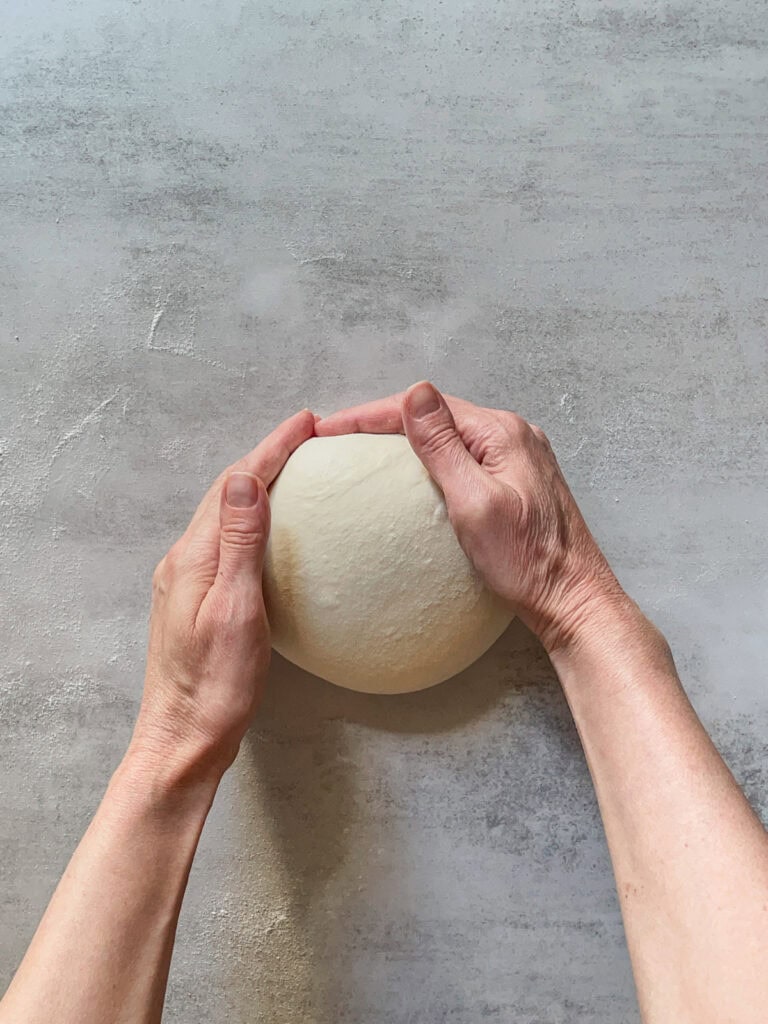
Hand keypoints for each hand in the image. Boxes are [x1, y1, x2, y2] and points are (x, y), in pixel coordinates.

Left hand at [131, 409, 314, 779]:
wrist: (183, 738)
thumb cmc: (215, 686)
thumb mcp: (235, 611)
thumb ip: (239, 543)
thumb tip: (245, 479)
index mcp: (193, 557)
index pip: (236, 485)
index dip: (272, 449)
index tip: (306, 423)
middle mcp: (184, 560)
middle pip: (226, 492)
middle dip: (266, 456)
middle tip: (306, 435)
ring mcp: (186, 580)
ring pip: (224, 514)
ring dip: (257, 483)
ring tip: (292, 466)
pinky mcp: (195, 599)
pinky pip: (224, 540)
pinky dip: (250, 517)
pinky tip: (270, 525)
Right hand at [316, 383, 623, 650]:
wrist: (573, 599)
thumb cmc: (528, 561)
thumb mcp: (475, 503)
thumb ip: (444, 447)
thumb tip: (416, 393)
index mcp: (502, 433)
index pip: (424, 408)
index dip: (371, 414)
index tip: (329, 427)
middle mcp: (514, 436)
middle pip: (438, 415)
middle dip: (385, 421)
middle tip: (339, 437)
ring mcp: (520, 458)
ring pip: (452, 434)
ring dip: (408, 438)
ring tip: (367, 451)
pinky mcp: (520, 481)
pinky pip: (467, 455)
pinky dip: (433, 458)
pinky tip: (414, 476)